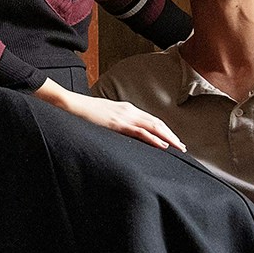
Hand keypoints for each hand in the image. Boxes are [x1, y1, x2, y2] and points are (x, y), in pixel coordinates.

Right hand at [36, 79, 185, 149]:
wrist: (71, 105)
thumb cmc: (85, 112)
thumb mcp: (105, 117)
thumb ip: (116, 122)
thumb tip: (124, 131)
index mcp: (126, 109)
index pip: (151, 120)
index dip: (164, 130)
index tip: (173, 140)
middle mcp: (129, 110)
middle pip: (156, 123)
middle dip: (171, 135)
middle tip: (182, 147)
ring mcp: (124, 116)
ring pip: (152, 126)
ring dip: (167, 137)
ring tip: (178, 147)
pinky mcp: (117, 123)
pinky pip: (140, 131)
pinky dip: (153, 138)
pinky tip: (162, 145)